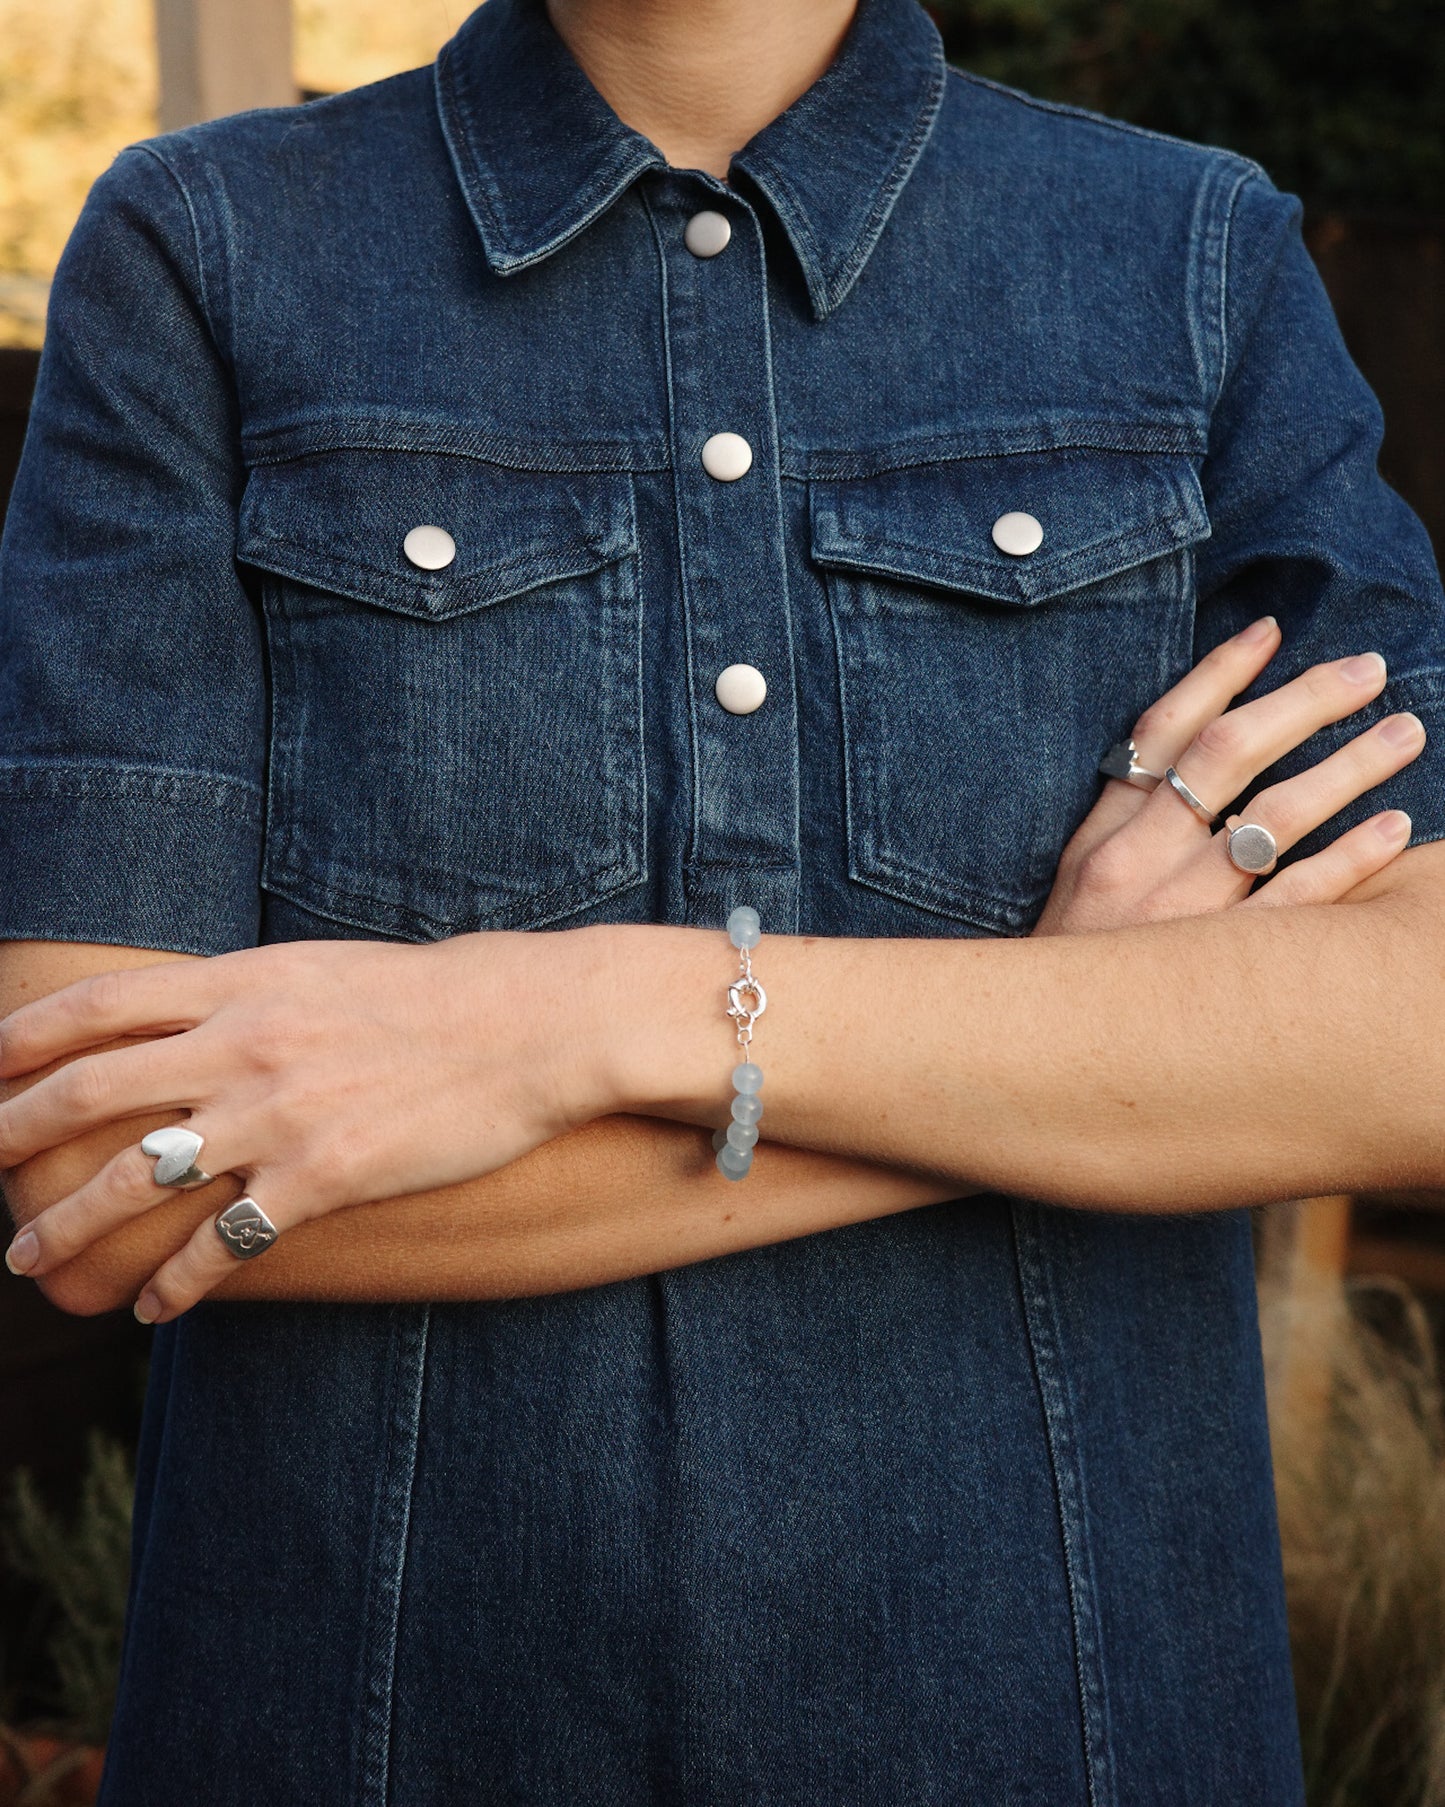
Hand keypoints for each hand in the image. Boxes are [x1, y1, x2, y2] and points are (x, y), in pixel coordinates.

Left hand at [0, 928, 612, 1319]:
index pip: (98, 1006)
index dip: (22, 1038)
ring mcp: (280, 1114)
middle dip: (11, 1136)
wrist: (527, 1029)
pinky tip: (154, 1308)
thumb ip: (246, 994)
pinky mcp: (324, 1178)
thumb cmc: (432, 997)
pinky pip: (223, 1242)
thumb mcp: (323, 971)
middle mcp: (244, 1045)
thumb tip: (185, 1016)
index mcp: (242, 984)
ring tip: (29, 1258)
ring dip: (68, 1226)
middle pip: (90, 1091)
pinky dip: (176, 1283)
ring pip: (136, 1178)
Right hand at [1032, 617, 1424, 935]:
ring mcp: (1184, 917)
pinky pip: (1298, 905)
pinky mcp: (1218, 970)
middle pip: (1230, 757)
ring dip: (1348, 768)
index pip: (1165, 731)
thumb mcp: (1077, 878)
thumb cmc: (1071, 963)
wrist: (1037, 1060)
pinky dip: (1350, 862)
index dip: (1221, 675)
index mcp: (1105, 834)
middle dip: (1304, 703)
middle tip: (1368, 671)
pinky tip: (1395, 831)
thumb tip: (1185, 744)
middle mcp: (1142, 864)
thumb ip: (1124, 813)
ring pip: (1275, 820)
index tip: (1274, 631)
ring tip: (1404, 734)